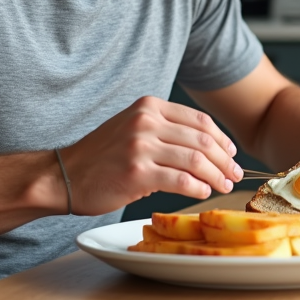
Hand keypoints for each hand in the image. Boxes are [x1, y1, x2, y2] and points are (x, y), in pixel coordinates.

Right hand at [59, 96, 243, 215]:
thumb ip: (165, 130)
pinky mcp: (136, 172)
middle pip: (201, 140)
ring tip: (223, 185)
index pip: (199, 121)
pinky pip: (180, 180)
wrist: (64, 175)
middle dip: (224, 160)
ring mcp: (140, 146)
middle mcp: (146, 121)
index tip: (231, 155)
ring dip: (216, 175)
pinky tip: (204, 193)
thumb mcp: (133, 128)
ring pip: (195, 160)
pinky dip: (198, 187)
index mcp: (149, 106)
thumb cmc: (102, 157)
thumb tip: (208, 149)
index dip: (222, 140)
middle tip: (235, 174)